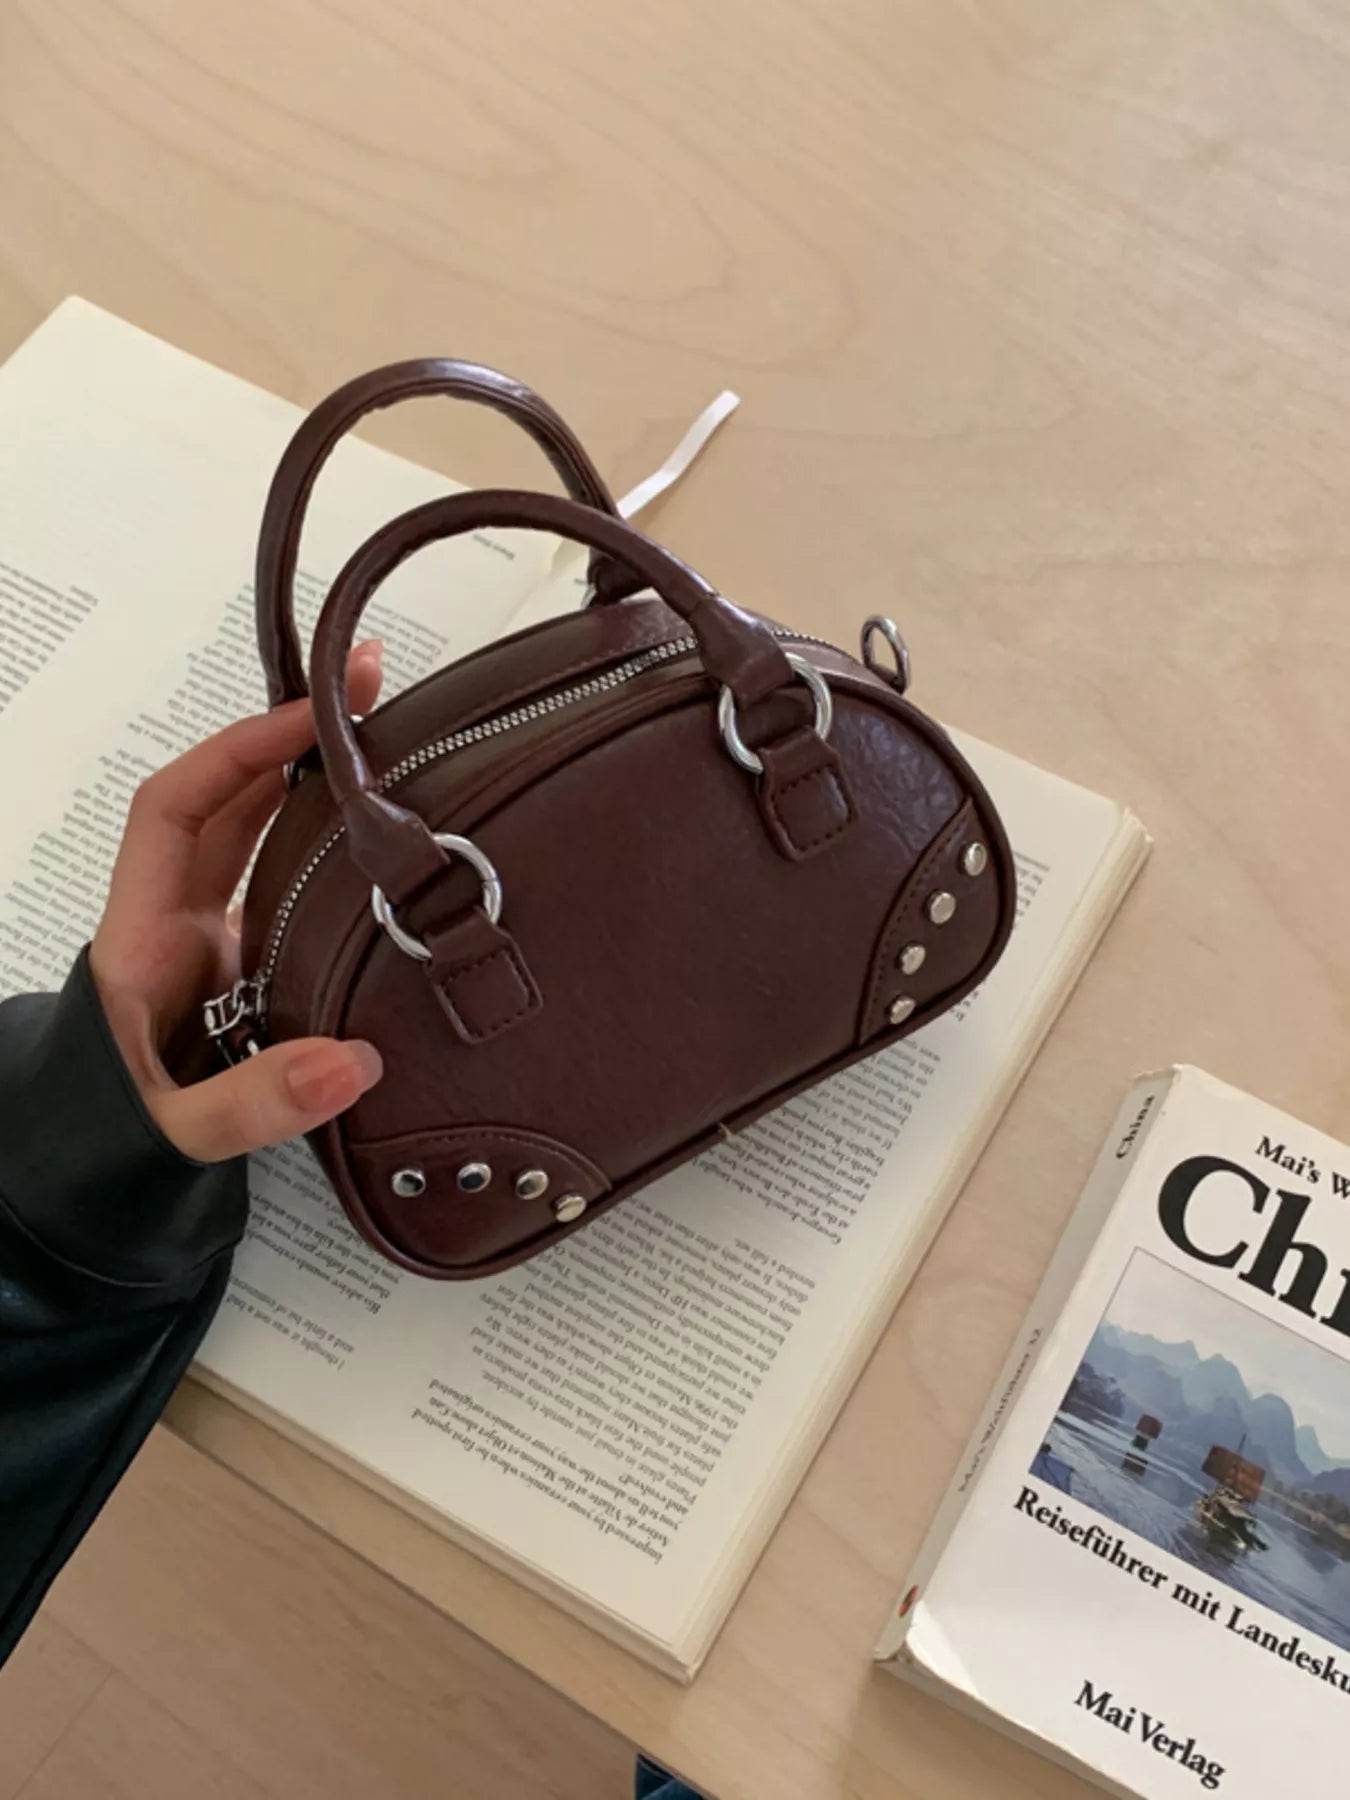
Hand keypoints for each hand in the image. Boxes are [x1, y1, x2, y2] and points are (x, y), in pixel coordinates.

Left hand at [90, 642, 385, 1161]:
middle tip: (378, 694)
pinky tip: (390, 852)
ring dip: (317, 791)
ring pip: (260, 842)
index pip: (179, 806)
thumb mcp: (169, 1131)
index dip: (241, 750)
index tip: (317, 719)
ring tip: (398, 747)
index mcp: (143, 936)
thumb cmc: (100, 1141)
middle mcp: (176, 925)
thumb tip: (352, 1062)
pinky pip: (288, 896)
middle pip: (230, 803)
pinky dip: (332, 860)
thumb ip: (250, 1103)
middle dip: (294, 741)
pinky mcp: (248, 978)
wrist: (78, 1184)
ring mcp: (214, 948)